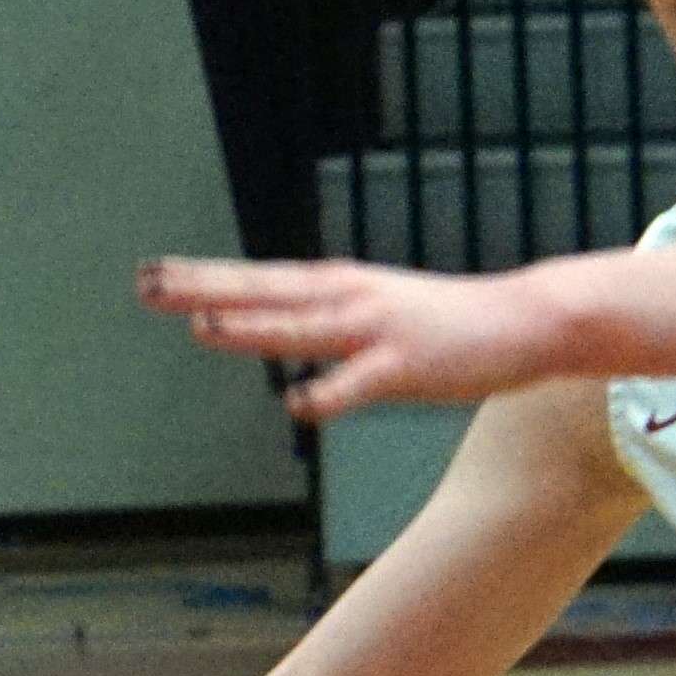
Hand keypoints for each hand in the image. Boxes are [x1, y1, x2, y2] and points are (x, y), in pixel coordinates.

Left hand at [139, 253, 597, 418]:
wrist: (529, 319)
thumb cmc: (459, 323)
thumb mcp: (388, 313)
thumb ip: (338, 326)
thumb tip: (294, 345)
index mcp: (344, 287)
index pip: (262, 280)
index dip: (206, 277)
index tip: (155, 272)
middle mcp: (351, 300)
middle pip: (264, 292)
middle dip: (203, 288)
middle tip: (146, 282)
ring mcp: (378, 332)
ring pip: (302, 328)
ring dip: (251, 327)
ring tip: (198, 324)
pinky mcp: (407, 367)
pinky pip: (358, 385)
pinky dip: (326, 394)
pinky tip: (295, 403)